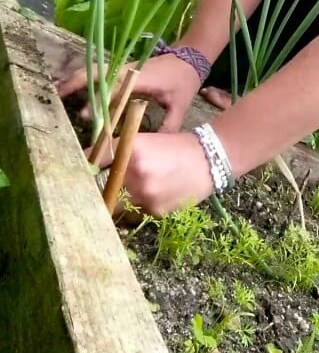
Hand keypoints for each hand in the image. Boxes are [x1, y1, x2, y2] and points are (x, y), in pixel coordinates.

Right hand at [58, 54, 201, 131]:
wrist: (190, 57)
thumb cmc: (184, 81)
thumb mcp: (180, 106)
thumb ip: (167, 127)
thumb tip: (154, 149)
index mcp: (141, 79)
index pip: (115, 90)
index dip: (98, 103)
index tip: (84, 116)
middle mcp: (129, 70)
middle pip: (97, 74)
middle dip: (76, 83)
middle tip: (57, 95)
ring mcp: (125, 67)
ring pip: (95, 70)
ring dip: (77, 79)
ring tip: (58, 91)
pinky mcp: (123, 69)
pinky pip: (101, 72)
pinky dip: (85, 78)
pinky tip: (74, 88)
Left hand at [93, 130, 215, 214]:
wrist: (209, 160)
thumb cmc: (174, 147)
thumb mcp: (144, 140)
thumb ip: (116, 150)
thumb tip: (87, 162)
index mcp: (131, 150)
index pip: (95, 161)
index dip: (85, 167)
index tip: (76, 173)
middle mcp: (135, 174)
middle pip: (103, 187)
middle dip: (103, 187)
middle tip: (106, 186)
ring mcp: (145, 195)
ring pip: (119, 203)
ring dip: (123, 198)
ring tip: (143, 187)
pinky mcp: (154, 211)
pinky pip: (136, 212)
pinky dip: (141, 205)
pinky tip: (157, 194)